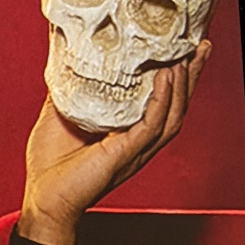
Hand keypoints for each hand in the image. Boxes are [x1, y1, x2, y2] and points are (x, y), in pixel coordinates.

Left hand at [18, 43, 210, 244]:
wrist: (43, 198)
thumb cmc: (49, 167)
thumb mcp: (57, 115)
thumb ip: (67, 90)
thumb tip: (64, 61)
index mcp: (126, 132)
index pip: (159, 101)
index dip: (173, 76)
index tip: (180, 48)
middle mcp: (138, 141)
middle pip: (176, 105)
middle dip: (191, 75)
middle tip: (201, 46)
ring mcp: (135, 149)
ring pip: (172, 115)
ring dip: (183, 85)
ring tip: (188, 57)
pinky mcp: (125, 154)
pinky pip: (151, 126)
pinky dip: (161, 101)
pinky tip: (165, 78)